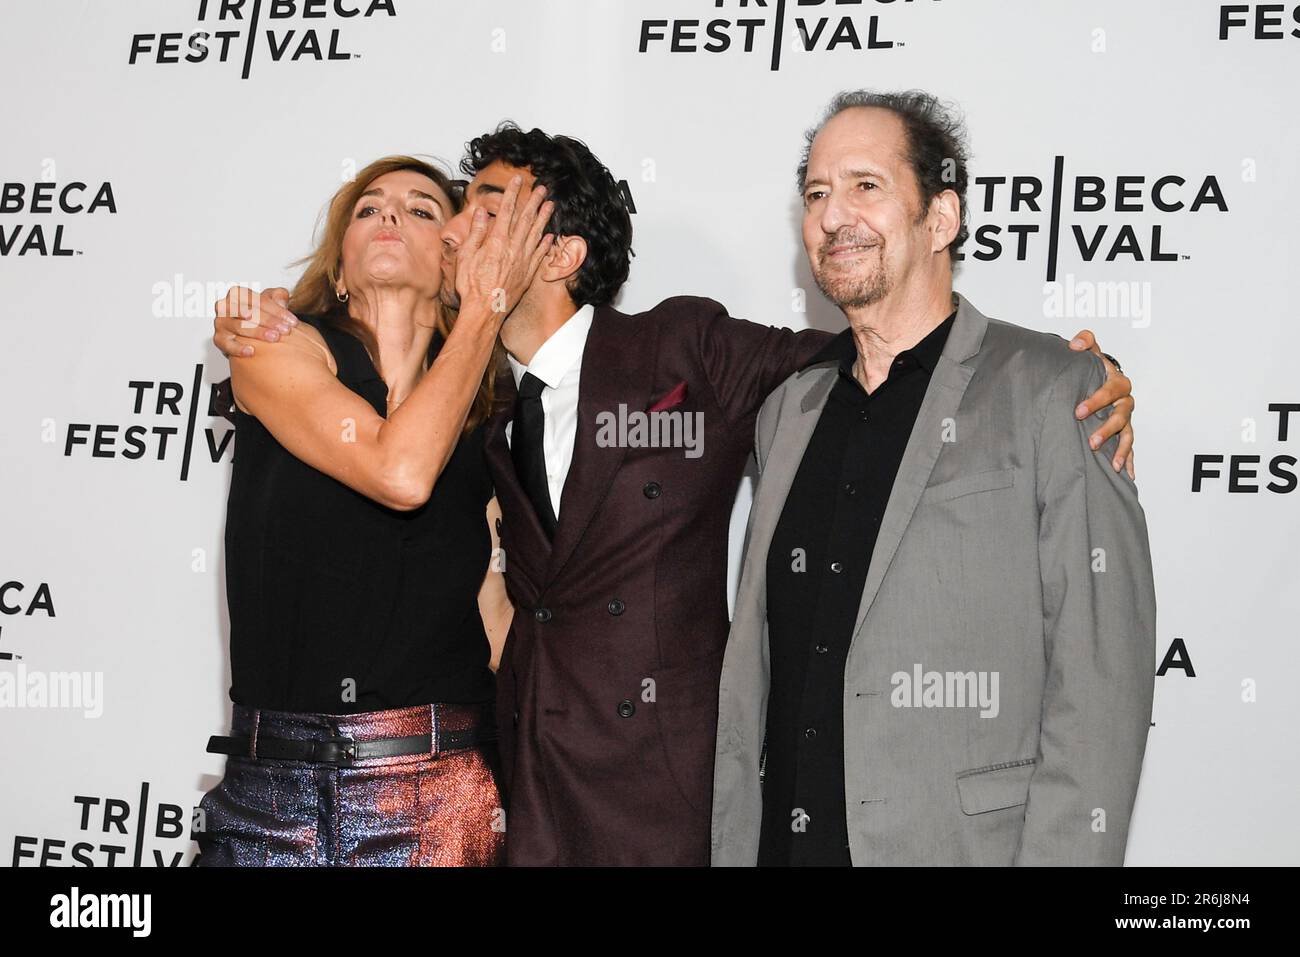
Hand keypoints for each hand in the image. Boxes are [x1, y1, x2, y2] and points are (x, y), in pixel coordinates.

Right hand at [212, 286, 295, 357]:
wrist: (249, 330)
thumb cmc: (260, 313)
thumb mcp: (271, 301)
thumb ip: (278, 296)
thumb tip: (281, 301)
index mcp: (238, 294)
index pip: (259, 301)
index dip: (277, 311)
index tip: (292, 321)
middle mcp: (226, 307)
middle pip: (248, 312)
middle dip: (269, 321)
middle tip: (285, 330)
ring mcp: (221, 323)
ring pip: (238, 326)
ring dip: (257, 332)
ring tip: (274, 338)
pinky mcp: (219, 338)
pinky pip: (226, 344)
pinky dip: (238, 348)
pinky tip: (251, 351)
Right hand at [454, 175, 554, 322]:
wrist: (484, 311)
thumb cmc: (471, 286)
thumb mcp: (466, 256)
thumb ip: (475, 232)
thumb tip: (480, 212)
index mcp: (496, 242)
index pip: (506, 211)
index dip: (512, 194)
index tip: (517, 180)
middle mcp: (513, 249)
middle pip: (526, 219)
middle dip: (534, 201)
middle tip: (542, 188)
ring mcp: (523, 261)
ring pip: (536, 234)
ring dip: (544, 218)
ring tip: (550, 205)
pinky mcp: (528, 274)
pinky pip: (540, 255)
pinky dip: (546, 244)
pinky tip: (550, 235)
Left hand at [1068, 329, 1134, 477]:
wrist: (1100, 377)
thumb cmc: (1092, 368)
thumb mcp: (1089, 353)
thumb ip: (1084, 343)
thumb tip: (1075, 344)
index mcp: (1116, 382)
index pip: (1109, 391)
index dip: (1096, 401)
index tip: (1078, 412)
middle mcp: (1124, 401)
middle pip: (1121, 415)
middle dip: (1107, 429)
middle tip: (1092, 441)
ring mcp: (1126, 418)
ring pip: (1127, 434)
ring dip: (1121, 449)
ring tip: (1113, 464)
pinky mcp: (1123, 432)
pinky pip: (1130, 448)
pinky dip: (1129, 460)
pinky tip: (1127, 474)